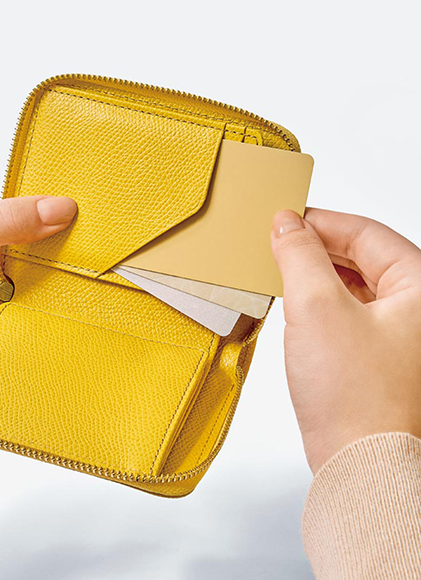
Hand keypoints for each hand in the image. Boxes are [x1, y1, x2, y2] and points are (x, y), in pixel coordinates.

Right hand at [271, 208, 420, 472]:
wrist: (361, 463)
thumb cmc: (356, 397)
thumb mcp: (317, 307)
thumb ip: (300, 255)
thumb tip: (287, 224)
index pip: (366, 232)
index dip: (320, 222)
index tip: (283, 220)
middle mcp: (417, 308)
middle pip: (362, 256)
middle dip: (316, 248)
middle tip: (276, 245)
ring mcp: (400, 333)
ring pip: (353, 283)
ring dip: (315, 275)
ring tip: (280, 272)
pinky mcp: (379, 355)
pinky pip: (348, 311)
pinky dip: (320, 302)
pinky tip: (295, 304)